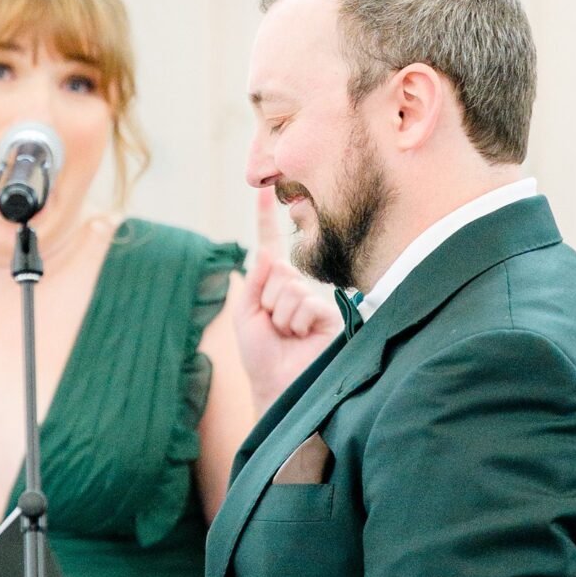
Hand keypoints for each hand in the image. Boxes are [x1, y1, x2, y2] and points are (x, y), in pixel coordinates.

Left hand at [234, 189, 341, 413]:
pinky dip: (295, 323)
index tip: (264, 190)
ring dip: (280, 317)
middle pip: (278, 269)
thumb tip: (269, 254)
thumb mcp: (246, 313)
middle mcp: (296, 286)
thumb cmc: (260, 353)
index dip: (265, 218)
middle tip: (274, 326)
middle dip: (267, 300)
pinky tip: (301, 338)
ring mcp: (314, 298)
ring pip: (289, 288)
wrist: (277, 386)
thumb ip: (254, 281)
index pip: (270, 245)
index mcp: (273, 283)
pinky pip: (304, 303)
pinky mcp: (329, 312)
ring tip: (287, 335)